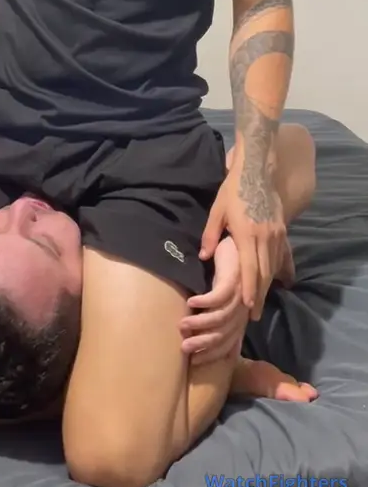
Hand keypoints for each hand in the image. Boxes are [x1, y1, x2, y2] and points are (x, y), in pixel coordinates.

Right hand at [180, 235, 247, 363]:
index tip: (194, 361)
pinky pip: (218, 297)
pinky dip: (204, 303)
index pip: (228, 342)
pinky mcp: (233, 278)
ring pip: (220, 318)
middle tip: (184, 348)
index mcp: (240, 314)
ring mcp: (239, 294)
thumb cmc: (229, 264)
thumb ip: (218, 309)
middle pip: (224, 334)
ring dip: (200, 325)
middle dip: (204, 344)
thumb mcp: (224, 289)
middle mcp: (242, 308)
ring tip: (182, 326)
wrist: (239, 238)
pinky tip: (190, 303)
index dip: (212, 354)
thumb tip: (202, 330)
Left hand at [200, 162, 285, 320]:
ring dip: (268, 286)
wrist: (258, 171)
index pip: (250, 268)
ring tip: (260, 303)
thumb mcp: (217, 211)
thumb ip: (211, 235)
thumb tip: (204, 256)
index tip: (248, 308)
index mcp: (247, 233)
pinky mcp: (282, 230)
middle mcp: (265, 237)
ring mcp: (277, 234)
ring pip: (274, 266)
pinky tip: (273, 281)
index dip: (250, 290)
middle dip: (259, 296)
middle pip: (264, 273)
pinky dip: (276, 271)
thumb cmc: (233, 190)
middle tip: (254, 315)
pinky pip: (280, 256)